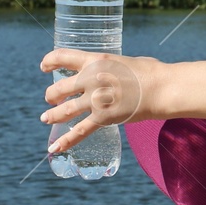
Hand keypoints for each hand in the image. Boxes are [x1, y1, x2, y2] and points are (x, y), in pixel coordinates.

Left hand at [40, 49, 159, 154]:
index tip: (44, 66)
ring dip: (52, 115)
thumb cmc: (150, 72)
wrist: (161, 88)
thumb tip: (112, 72)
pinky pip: (79, 131)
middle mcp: (90, 78)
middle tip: (50, 99)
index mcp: (95, 60)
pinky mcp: (102, 118)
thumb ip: (111, 67)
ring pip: (64, 110)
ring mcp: (95, 99)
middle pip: (59, 88)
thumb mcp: (124, 61)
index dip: (49, 60)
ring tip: (46, 118)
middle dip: (51, 95)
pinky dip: (65, 141)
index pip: (62, 56)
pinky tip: (54, 148)